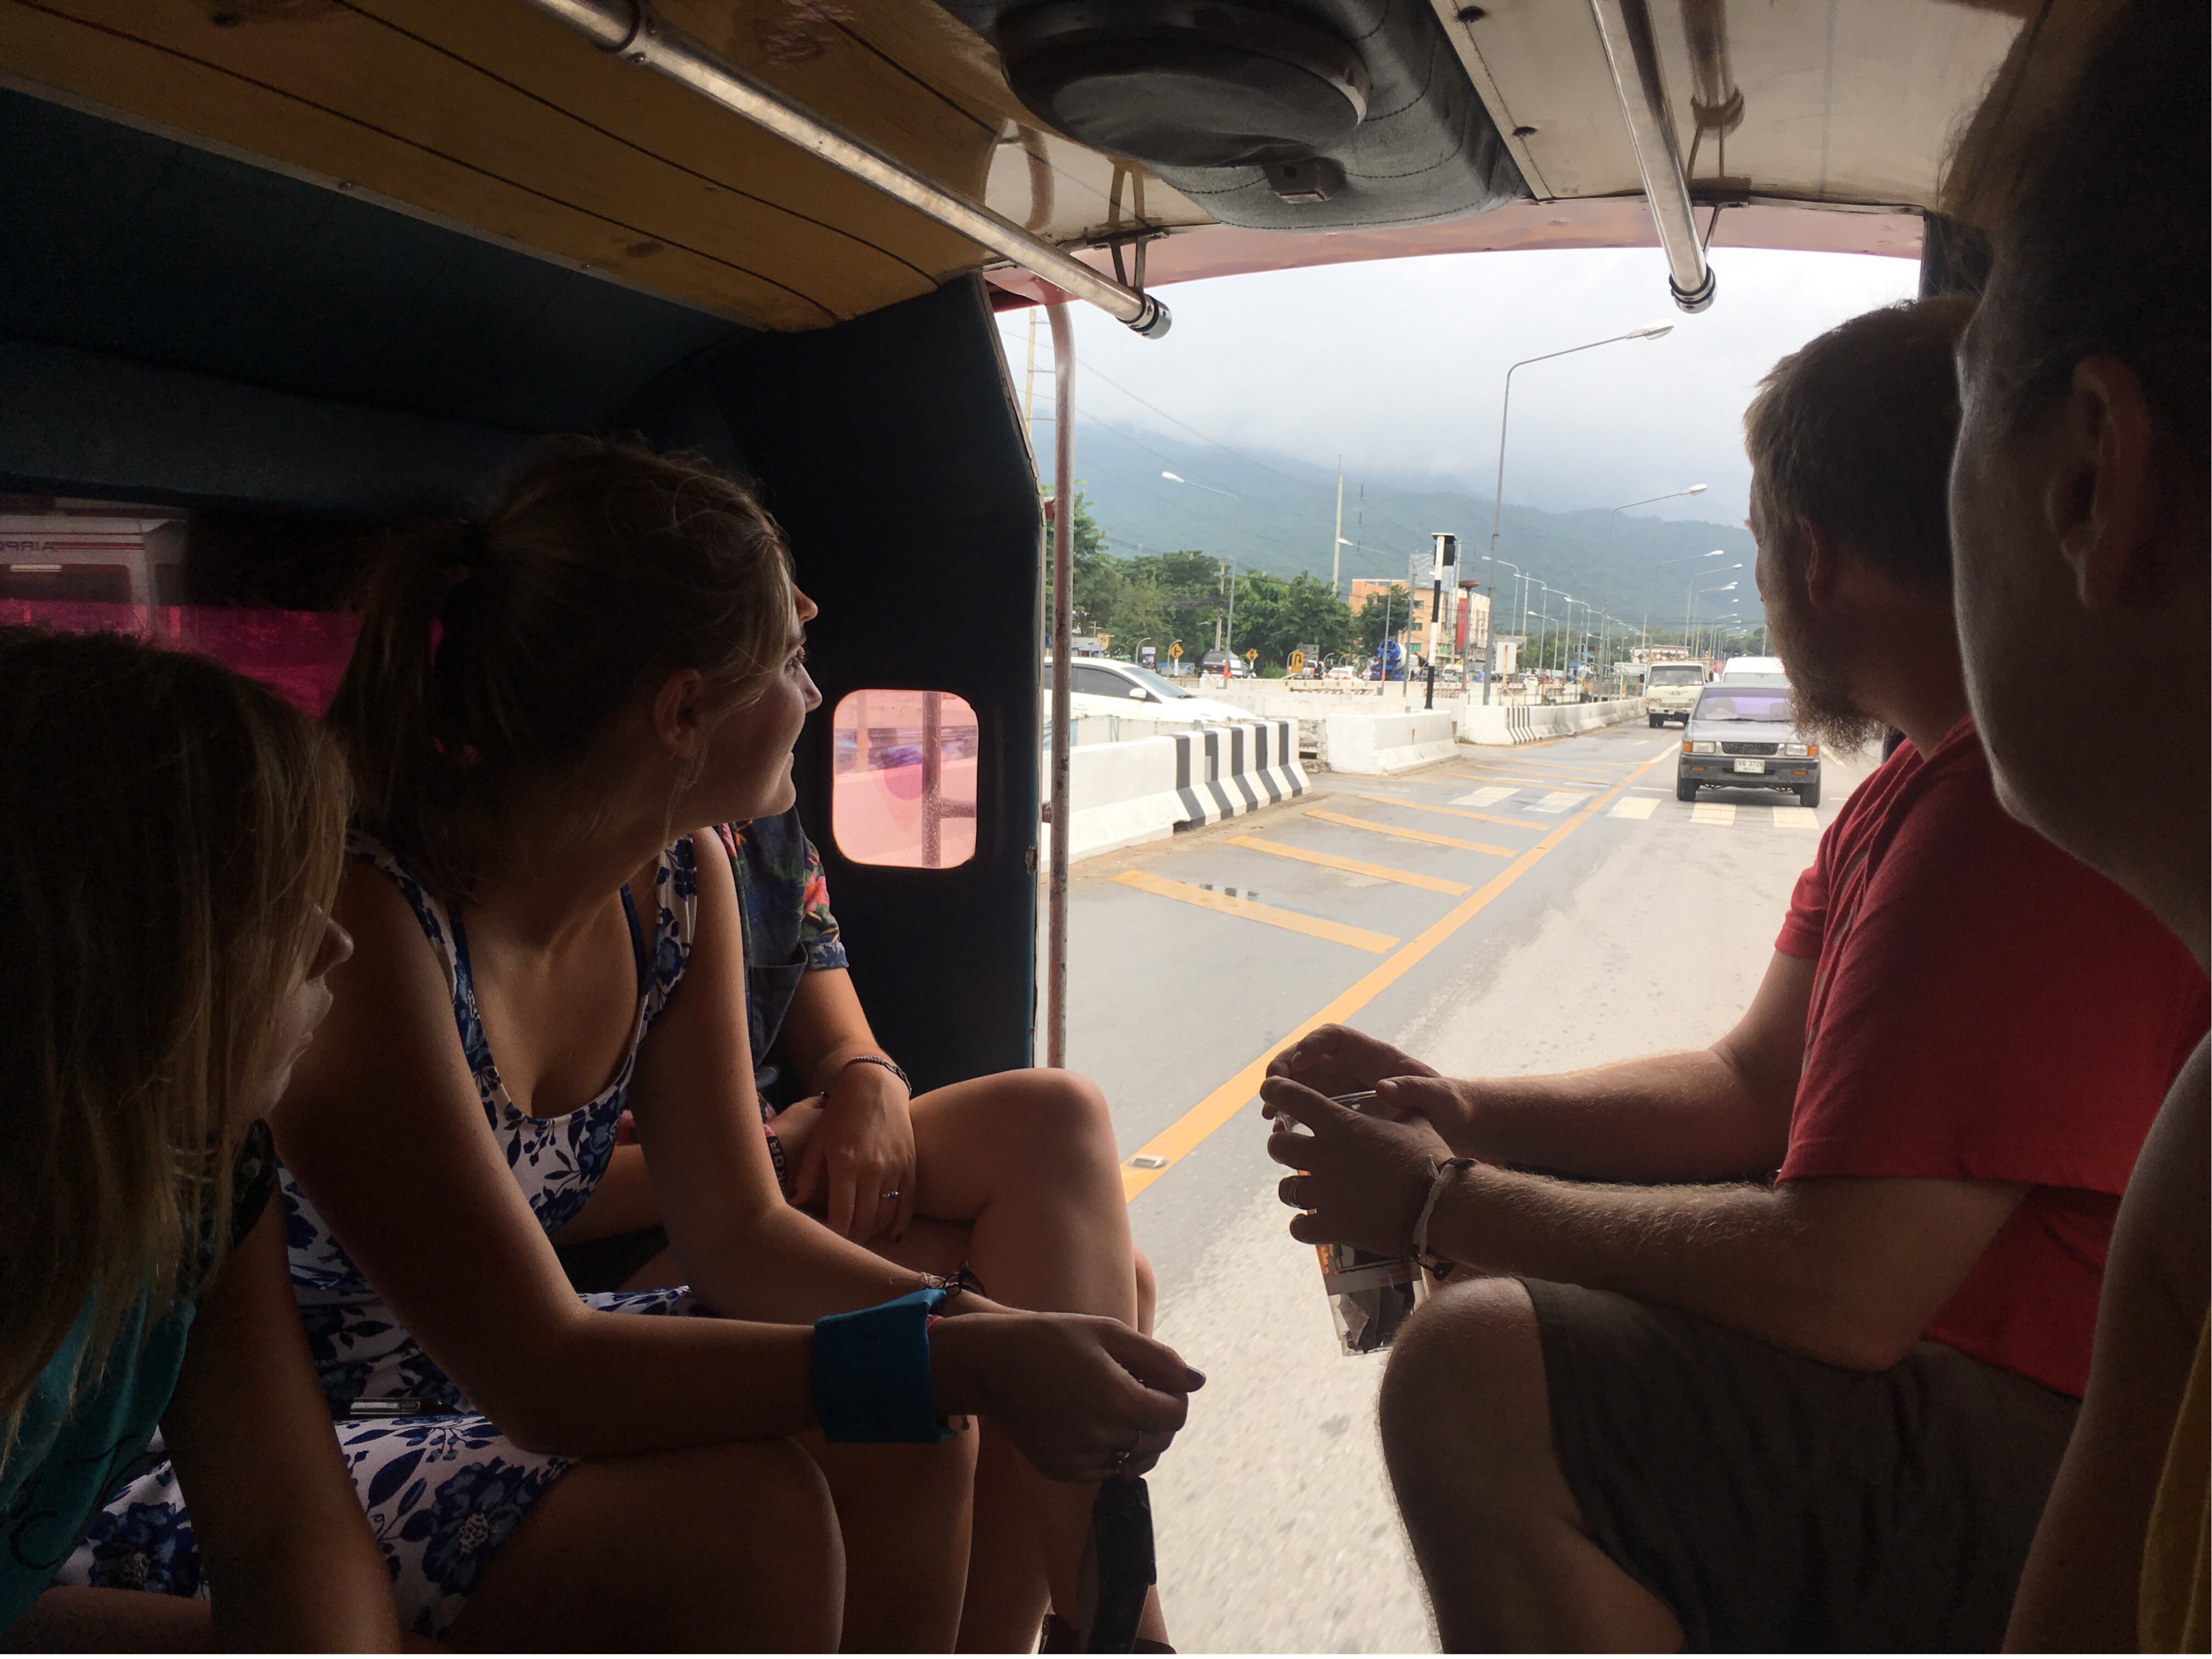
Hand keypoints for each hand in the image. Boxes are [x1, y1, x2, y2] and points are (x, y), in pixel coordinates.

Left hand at [792, 1062, 914, 1242]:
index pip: (841, 1217)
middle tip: (843, 1247)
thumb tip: (795, 1202)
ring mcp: (893, 1167)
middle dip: (853, 1240)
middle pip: (864, 1222)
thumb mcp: (818, 1140)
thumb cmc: (840, 1113)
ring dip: (873, 1233)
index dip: (835, 1237)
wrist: (874, 1085)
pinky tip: (891, 1235)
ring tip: (861, 1237)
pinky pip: (908, 1202)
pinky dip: (900, 1222)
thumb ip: (808, 1174)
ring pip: (886, 1216)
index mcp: (845, 1164)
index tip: (827, 1244)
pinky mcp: (909, 1164)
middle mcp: (871, 1169)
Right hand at [930, 1312, 1201, 1483]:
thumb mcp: (1108, 1333)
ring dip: (1132, 1435)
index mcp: (1118, 1399)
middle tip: (1135, 1391)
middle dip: (1156, 1418)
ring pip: (1132, 1458)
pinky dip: (1106, 1450)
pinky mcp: (1063, 1470)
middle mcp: (1102, 1437)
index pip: (1174, 1416)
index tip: (1160, 1383)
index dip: (1175, 1398)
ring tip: (1110, 1405)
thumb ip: (1159, 1358)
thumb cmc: (1052, 1339)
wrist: (993, 1365)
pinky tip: (1087, 1421)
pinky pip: (1103, 1468)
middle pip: (1157, 1441)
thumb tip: (1196, 1381)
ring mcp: (1081, 1459)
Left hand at [1262, 1077, 1453, 1256]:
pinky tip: (1314, 1223)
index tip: (1272, 1091)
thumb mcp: (1413, 1120)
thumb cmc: (1431, 1157)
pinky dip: (1303, 1225)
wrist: (1443, 1206)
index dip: (1276, 1091)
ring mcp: (1324, 1194)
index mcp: (1340, 1123)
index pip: (1289, 1097)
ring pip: (1285, 1189)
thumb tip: (1386, 1089)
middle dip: (1283, 1146)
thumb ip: (1391, 1105)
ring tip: (1308, 1190)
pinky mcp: (1331, 1227)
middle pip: (1277, 1146)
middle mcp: (1323, 1156)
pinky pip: (1298, 1227)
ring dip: (1294, 1187)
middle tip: (1297, 1150)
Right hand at [1266, 1028, 1482, 1149]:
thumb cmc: (1448, 1106)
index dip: (1313, 1043)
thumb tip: (1383, 1088)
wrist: (1449, 1127)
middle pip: (1307, 1056)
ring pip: (1301, 1082)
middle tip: (1271, 1087)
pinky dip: (1290, 1113)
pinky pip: (1306, 1106)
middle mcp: (1352, 1067)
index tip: (1299, 1061)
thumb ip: (1415, 1089)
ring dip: (1281, 1091)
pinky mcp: (1338, 1110)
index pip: (1334, 1036)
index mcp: (1374, 1055)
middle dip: (1285, 1067)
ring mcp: (1342, 1088)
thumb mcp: (1439, 1098)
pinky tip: (1280, 1128)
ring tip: (1269, 1112)